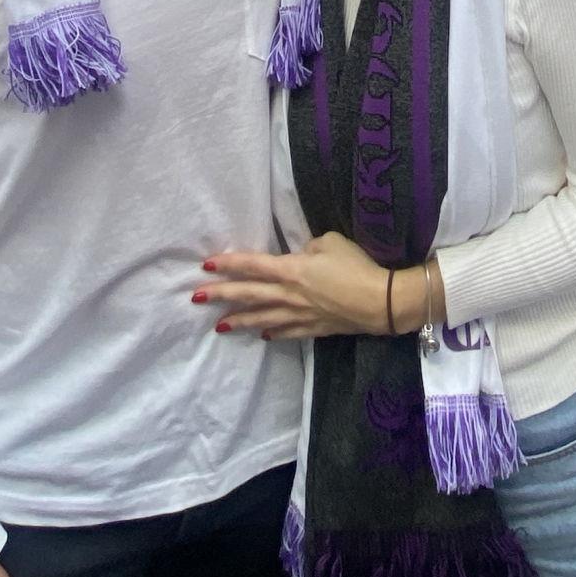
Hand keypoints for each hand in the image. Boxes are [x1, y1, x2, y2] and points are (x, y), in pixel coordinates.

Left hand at [201, 232, 406, 340]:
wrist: (379, 301)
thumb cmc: (356, 266)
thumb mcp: (331, 242)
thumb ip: (310, 247)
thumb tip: (302, 254)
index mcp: (291, 269)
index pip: (252, 265)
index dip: (228, 264)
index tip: (207, 265)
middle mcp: (288, 294)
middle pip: (248, 294)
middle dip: (221, 295)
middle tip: (196, 298)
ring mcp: (299, 314)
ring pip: (261, 317)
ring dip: (239, 321)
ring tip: (219, 325)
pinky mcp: (313, 328)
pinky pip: (286, 331)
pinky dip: (271, 332)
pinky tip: (261, 334)